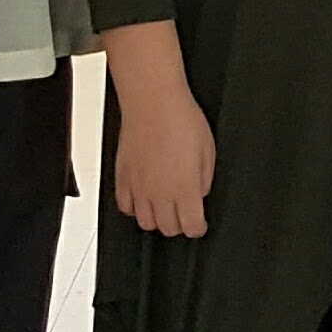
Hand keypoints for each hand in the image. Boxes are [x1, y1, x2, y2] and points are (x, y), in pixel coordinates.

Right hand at [114, 86, 215, 238]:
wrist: (153, 102)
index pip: (191, 227)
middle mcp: (160, 193)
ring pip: (146, 223)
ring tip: (165, 208)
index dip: (198, 228)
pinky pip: (125, 206)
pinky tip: (143, 199)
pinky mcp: (123, 178)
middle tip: (184, 215)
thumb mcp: (208, 150)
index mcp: (185, 189)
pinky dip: (134, 208)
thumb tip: (199, 194)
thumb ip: (204, 179)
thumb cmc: (181, 120)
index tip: (200, 224)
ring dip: (157, 220)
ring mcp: (139, 188)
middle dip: (179, 225)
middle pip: (168, 228)